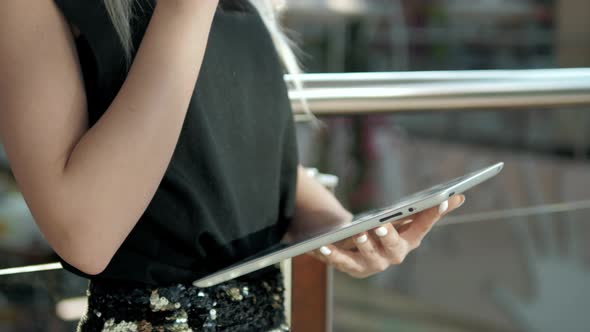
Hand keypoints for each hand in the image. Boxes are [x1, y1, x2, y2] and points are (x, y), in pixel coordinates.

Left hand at [309, 195, 464, 277]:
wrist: (357, 246)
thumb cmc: (386, 229)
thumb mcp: (405, 218)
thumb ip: (428, 210)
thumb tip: (458, 196)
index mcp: (409, 241)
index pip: (423, 226)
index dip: (433, 214)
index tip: (440, 200)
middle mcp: (392, 256)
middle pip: (393, 248)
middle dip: (388, 237)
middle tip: (381, 226)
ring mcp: (372, 264)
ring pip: (367, 257)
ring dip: (363, 245)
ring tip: (356, 233)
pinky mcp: (350, 267)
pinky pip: (340, 261)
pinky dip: (330, 254)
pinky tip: (322, 245)